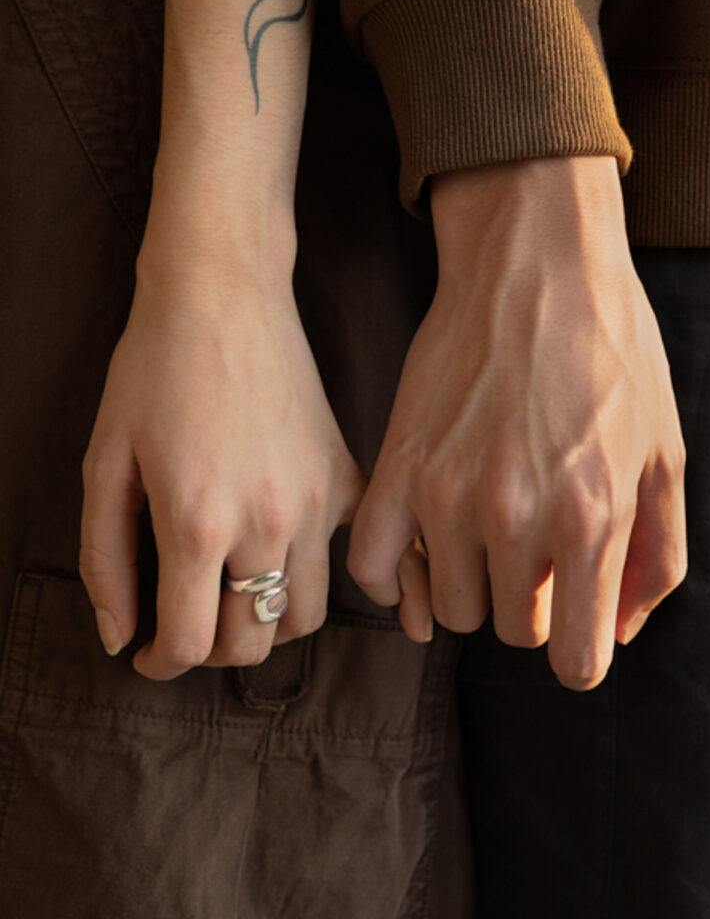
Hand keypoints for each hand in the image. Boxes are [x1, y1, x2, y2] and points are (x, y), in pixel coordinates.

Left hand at [80, 256, 366, 679]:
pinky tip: (293, 556)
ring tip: (235, 592)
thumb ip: (106, 560)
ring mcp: (316, 500)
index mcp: (196, 522)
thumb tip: (120, 638)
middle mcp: (266, 522)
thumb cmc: (152, 370)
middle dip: (211, 650)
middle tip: (187, 620)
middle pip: (252, 643)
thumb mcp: (104, 463)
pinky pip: (356, 556)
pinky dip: (327, 575)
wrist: (222, 295)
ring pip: (307, 616)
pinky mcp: (346, 475)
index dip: (161, 662)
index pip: (190, 644)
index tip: (150, 652)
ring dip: (267, 622)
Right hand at [348, 157, 687, 690]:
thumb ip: (654, 558)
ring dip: (470, 580)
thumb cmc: (612, 351)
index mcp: (592, 517)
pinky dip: (393, 577)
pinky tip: (420, 550)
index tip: (570, 619)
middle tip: (536, 543)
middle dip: (529, 600)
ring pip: (446, 606)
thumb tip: (616, 633)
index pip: (573, 660)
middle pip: (509, 630)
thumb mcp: (665, 452)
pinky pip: (372, 567)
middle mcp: (514, 516)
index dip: (576, 649)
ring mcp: (445, 493)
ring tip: (486, 526)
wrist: (536, 263)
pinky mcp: (396, 464)